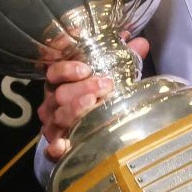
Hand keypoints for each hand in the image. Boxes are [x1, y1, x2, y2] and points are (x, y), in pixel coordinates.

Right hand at [37, 37, 148, 160]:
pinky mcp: (55, 148)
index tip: (86, 69)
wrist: (86, 132)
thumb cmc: (95, 97)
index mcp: (61, 84)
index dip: (67, 70)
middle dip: (82, 88)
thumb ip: (122, 59)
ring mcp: (53, 125)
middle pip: (61, 94)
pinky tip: (64, 145)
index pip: (55, 73)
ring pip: (59, 117)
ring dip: (75, 111)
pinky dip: (56, 147)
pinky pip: (50, 149)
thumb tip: (141, 42)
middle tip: (106, 85)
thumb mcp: (107, 77)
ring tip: (94, 105)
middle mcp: (53, 103)